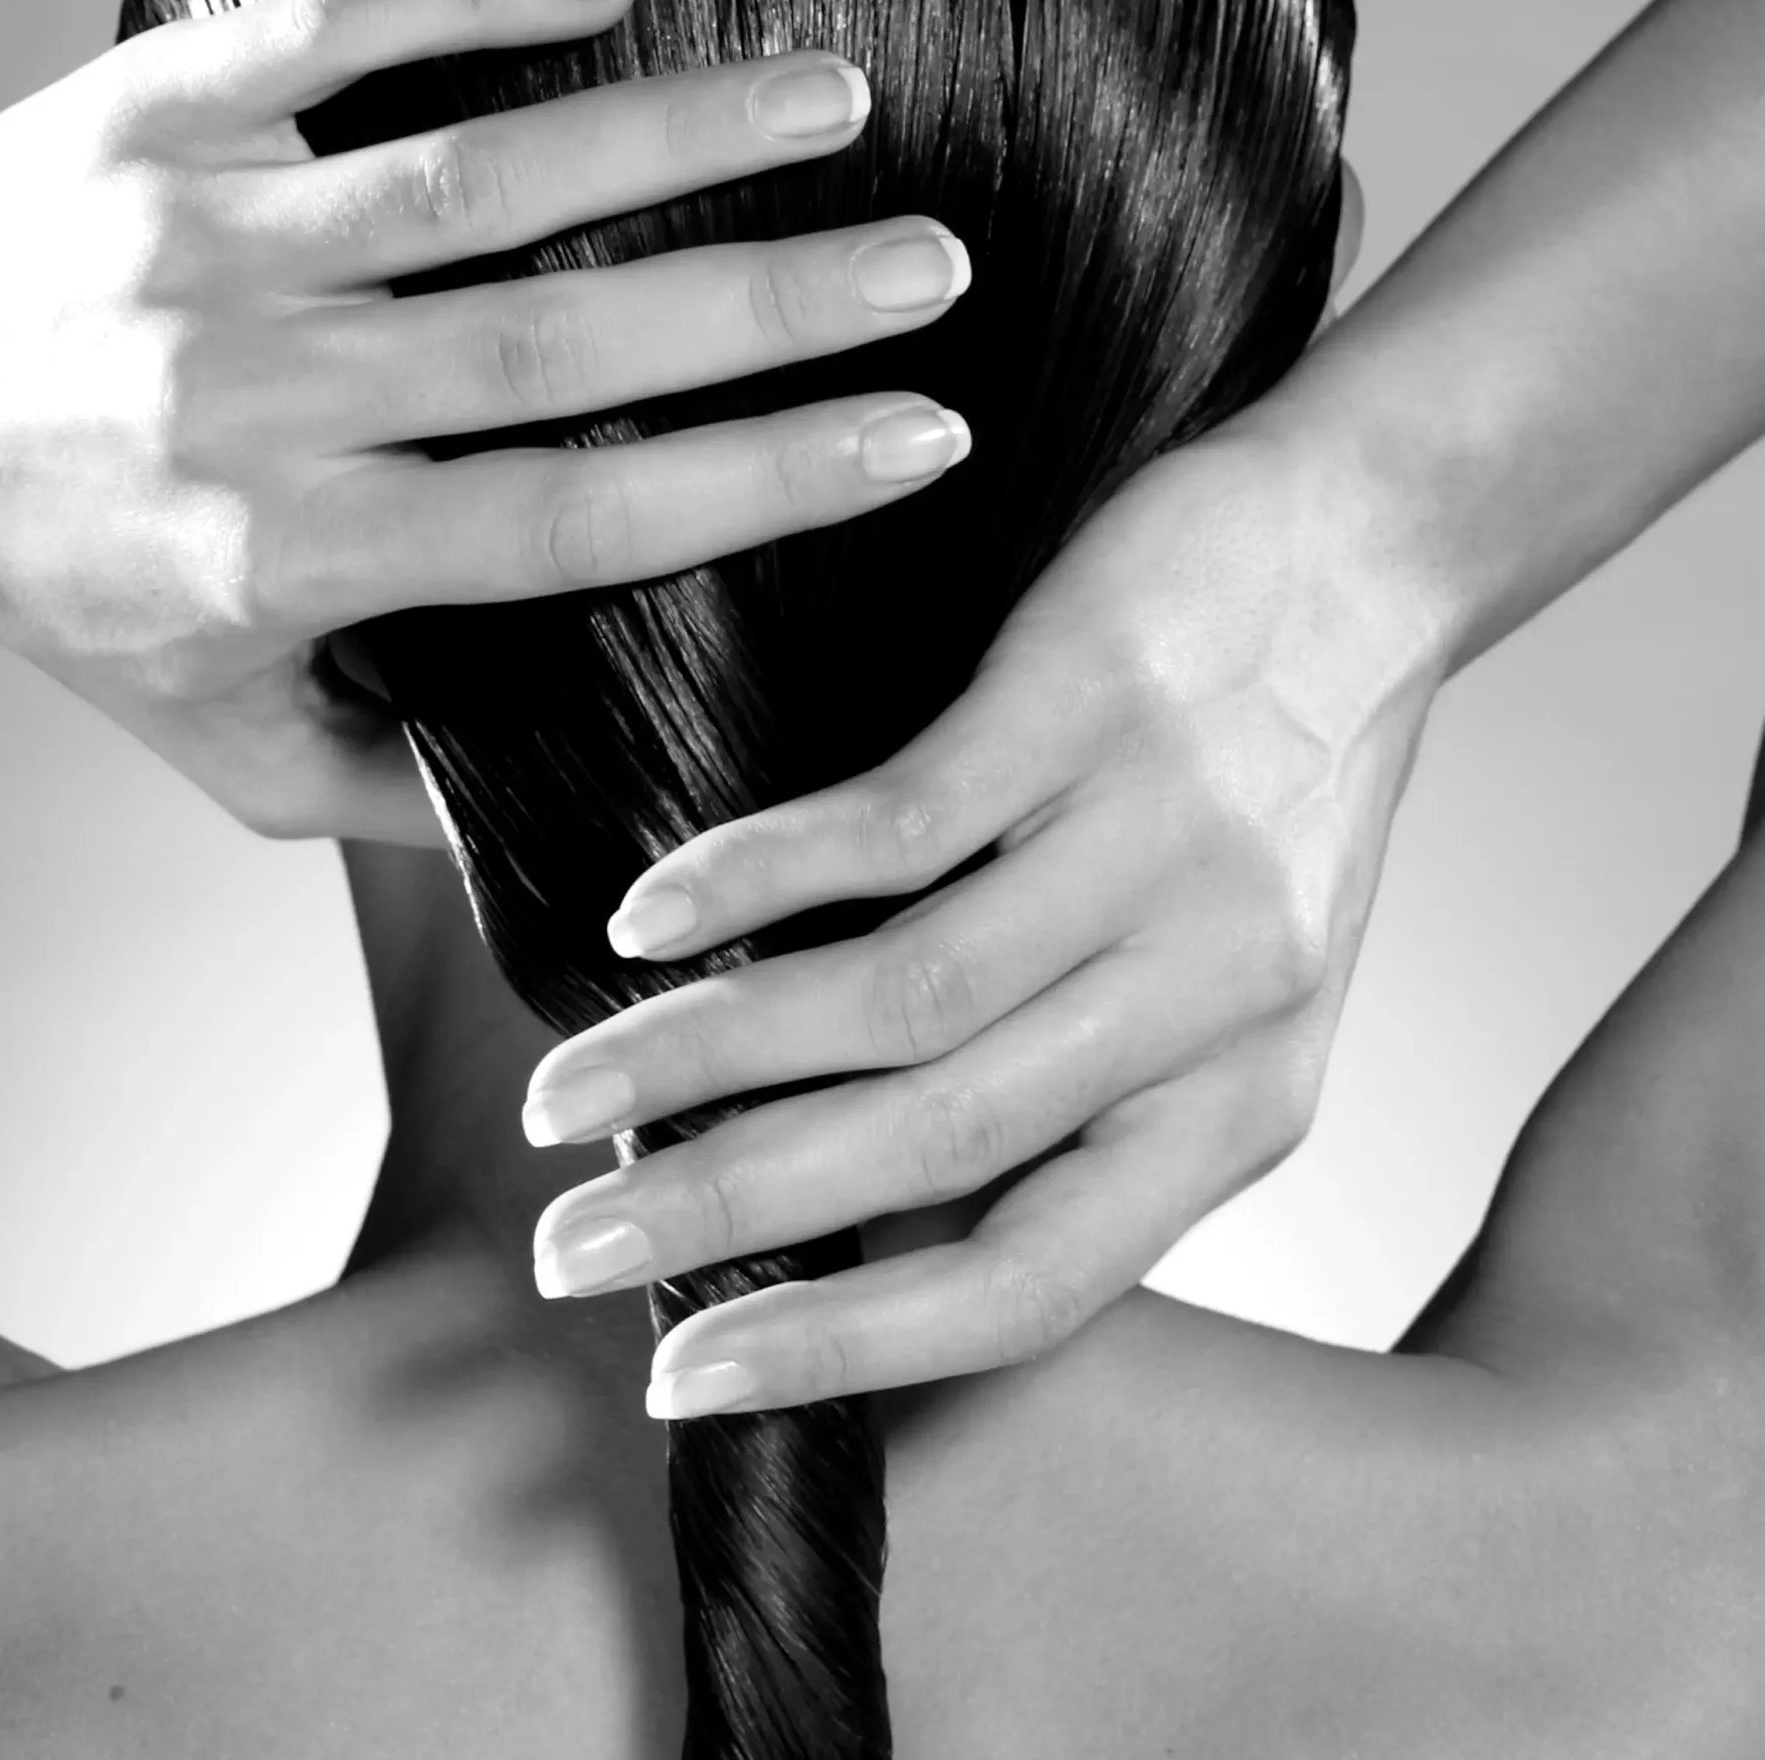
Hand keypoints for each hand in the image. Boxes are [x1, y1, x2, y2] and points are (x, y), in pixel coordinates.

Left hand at [0, 0, 973, 843]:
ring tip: (832, 99)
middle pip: (561, 343)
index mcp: (295, 550)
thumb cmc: (49, 567)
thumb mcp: (209, 736)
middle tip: (933, 265)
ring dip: (673, 132)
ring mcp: (205, 236)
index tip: (918, 437)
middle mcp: (259, 393)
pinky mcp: (155, 109)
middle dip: (777, 302)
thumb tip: (574, 821)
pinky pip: (333, 30)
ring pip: (476, 173)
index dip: (767, 478)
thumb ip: (394, 784)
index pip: (577, 520)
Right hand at [520, 390, 1456, 1413]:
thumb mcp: (1217, 987)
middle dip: (728, 1216)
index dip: (846, 1349)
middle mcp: (1218, 997)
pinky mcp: (1102, 697)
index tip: (676, 1384)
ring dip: (708, 1054)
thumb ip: (1070, 1102)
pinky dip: (759, 874)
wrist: (1374, 553)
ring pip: (906, 996)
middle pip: (938, 1149)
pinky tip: (652, 907)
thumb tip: (846, 1214)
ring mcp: (1163, 842)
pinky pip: (905, 822)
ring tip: (567, 1091)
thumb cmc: (1269, 786)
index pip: (1037, 1281)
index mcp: (1246, 1103)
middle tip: (565, 1251)